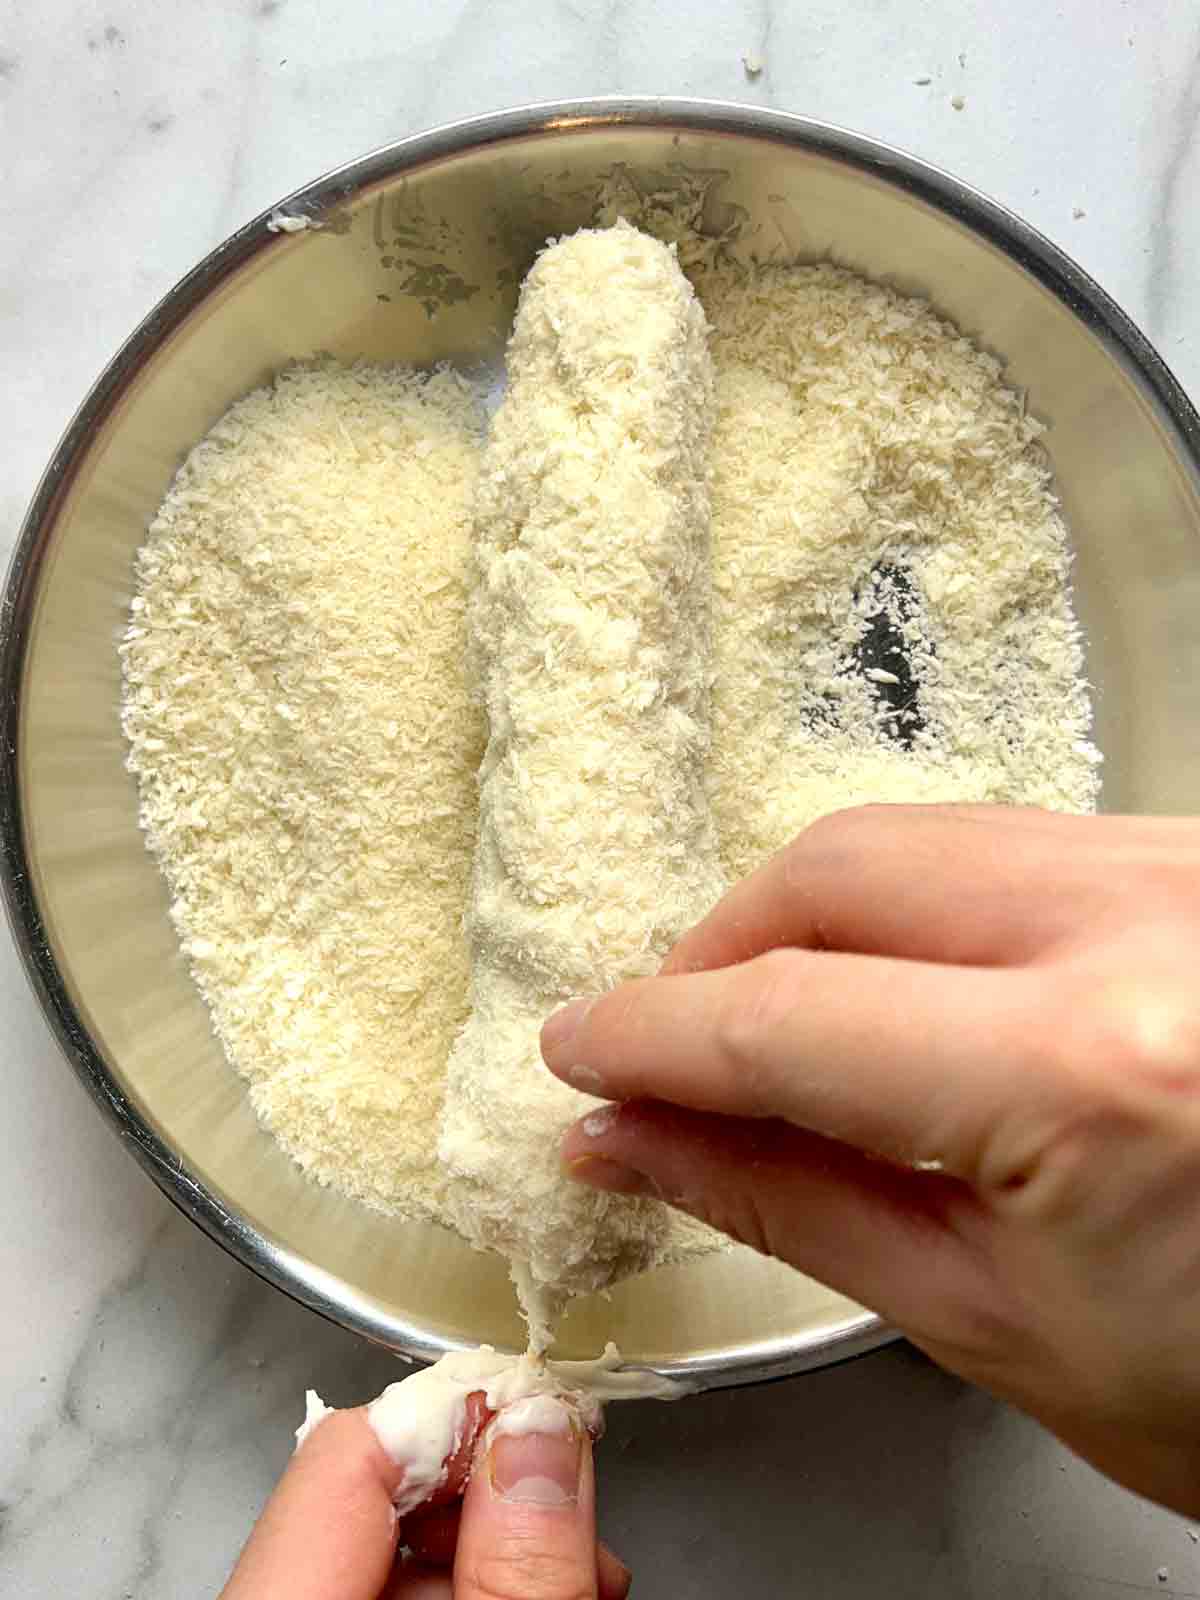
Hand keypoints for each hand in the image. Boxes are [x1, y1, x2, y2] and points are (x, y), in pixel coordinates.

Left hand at [220, 1391, 629, 1598]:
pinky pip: (383, 1599)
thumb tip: (539, 1430)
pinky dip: (462, 1594)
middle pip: (373, 1501)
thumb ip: (520, 1562)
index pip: (349, 1448)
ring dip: (493, 1550)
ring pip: (387, 1557)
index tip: (546, 1421)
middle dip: (494, 1496)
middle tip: (584, 1529)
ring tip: (579, 1580)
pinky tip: (527, 1597)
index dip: (459, 1418)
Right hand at [541, 805, 1199, 1515]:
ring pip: (925, 836)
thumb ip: (795, 1207)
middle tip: (665, 1044)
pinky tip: (893, 987)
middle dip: (720, 950)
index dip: (652, 1034)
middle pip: (841, 870)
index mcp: (1092, 1076)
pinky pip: (1012, 844)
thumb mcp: (1001, 1327)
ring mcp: (1190, 876)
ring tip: (771, 1022)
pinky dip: (916, 906)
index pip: (787, 1018)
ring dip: (813, 918)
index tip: (581, 1053)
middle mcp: (1149, 930)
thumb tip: (640, 1140)